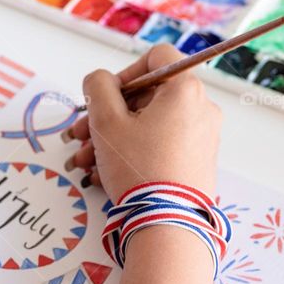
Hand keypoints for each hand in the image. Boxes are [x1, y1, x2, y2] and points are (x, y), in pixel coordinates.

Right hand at [64, 44, 221, 201]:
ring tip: (85, 161)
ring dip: (113, 137)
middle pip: (149, 96)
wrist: (168, 225)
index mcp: (185, 90)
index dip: (125, 71)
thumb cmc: (138, 167)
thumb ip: (98, 87)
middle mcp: (201, 109)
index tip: (105, 96)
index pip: (156, 57)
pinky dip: (133, 152)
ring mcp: (202, 137)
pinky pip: (160, 145)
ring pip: (149, 124)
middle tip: (80, 134)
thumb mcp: (106, 121)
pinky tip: (103, 174)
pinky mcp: (197, 163)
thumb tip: (100, 79)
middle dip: (108, 114)